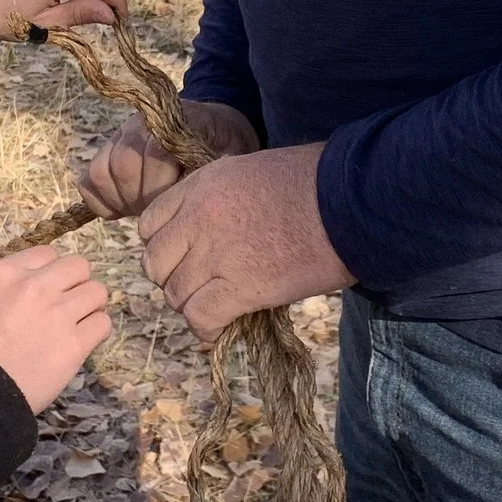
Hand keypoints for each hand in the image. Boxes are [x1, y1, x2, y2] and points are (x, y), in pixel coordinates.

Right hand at [0, 245, 113, 411]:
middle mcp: (35, 286)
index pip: (48, 253)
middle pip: (79, 266)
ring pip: (98, 292)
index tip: (49, 288)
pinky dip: (97, 331)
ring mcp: (58, 313)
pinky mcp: (74, 343)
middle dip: (77, 283)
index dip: (52, 271)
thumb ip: (11, 287)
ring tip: (79, 322)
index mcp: (6, 272)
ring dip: (91, 306)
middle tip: (68, 304)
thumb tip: (39, 286)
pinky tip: (83, 341)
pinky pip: (103, 323)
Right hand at [78, 99, 259, 218]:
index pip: (153, 152)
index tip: (174, 204)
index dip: (160, 185)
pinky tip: (125, 208)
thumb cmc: (222, 147)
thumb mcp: (229, 156)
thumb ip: (212, 171)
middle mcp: (140, 124)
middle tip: (160, 212)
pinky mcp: (107, 151)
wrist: (211, 127)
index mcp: (173, 121)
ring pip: (102, 173)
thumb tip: (190, 199)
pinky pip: (89, 180)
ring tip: (145, 210)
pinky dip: (102, 200)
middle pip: (123, 164)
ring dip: (122, 201)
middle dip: (141, 198)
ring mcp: (120, 136)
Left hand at [140, 143, 355, 343]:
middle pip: (157, 263)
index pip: (150, 224)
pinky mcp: (240, 288)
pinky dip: (207, 329)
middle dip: (174, 279)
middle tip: (200, 286)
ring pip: (176, 294)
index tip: (184, 256)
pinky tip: (220, 329)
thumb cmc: (317, 182)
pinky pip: (200, 318)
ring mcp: (216, 254)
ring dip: (193, 306)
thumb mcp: (253, 172)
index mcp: (201, 185)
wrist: (352, 202)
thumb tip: (216, 224)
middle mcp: (198, 218)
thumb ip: (222, 197)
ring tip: (216, 308)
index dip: (164, 246)